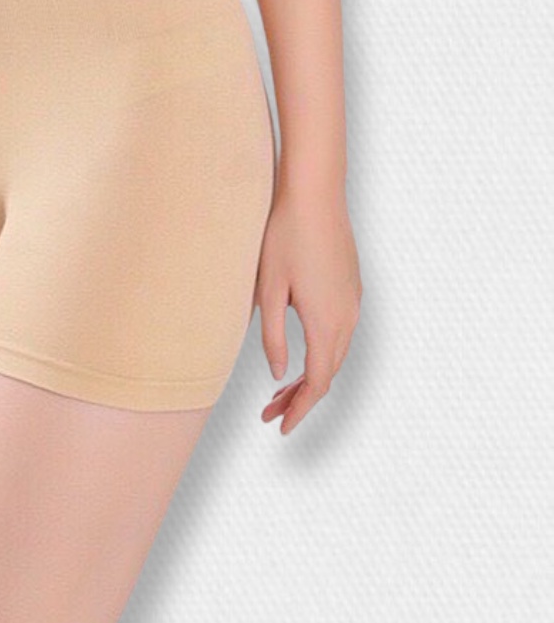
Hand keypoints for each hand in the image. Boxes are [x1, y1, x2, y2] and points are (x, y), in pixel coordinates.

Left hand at [255, 186, 361, 434]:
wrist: (315, 194)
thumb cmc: (285, 237)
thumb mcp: (268, 290)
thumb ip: (274, 336)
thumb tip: (278, 373)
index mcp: (327, 322)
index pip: (318, 382)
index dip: (299, 409)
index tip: (280, 428)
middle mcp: (348, 317)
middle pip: (329, 373)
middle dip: (301, 398)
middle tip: (269, 413)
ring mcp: (354, 301)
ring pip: (336, 354)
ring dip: (311, 375)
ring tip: (279, 390)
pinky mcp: (352, 287)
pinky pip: (341, 333)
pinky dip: (322, 353)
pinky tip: (301, 353)